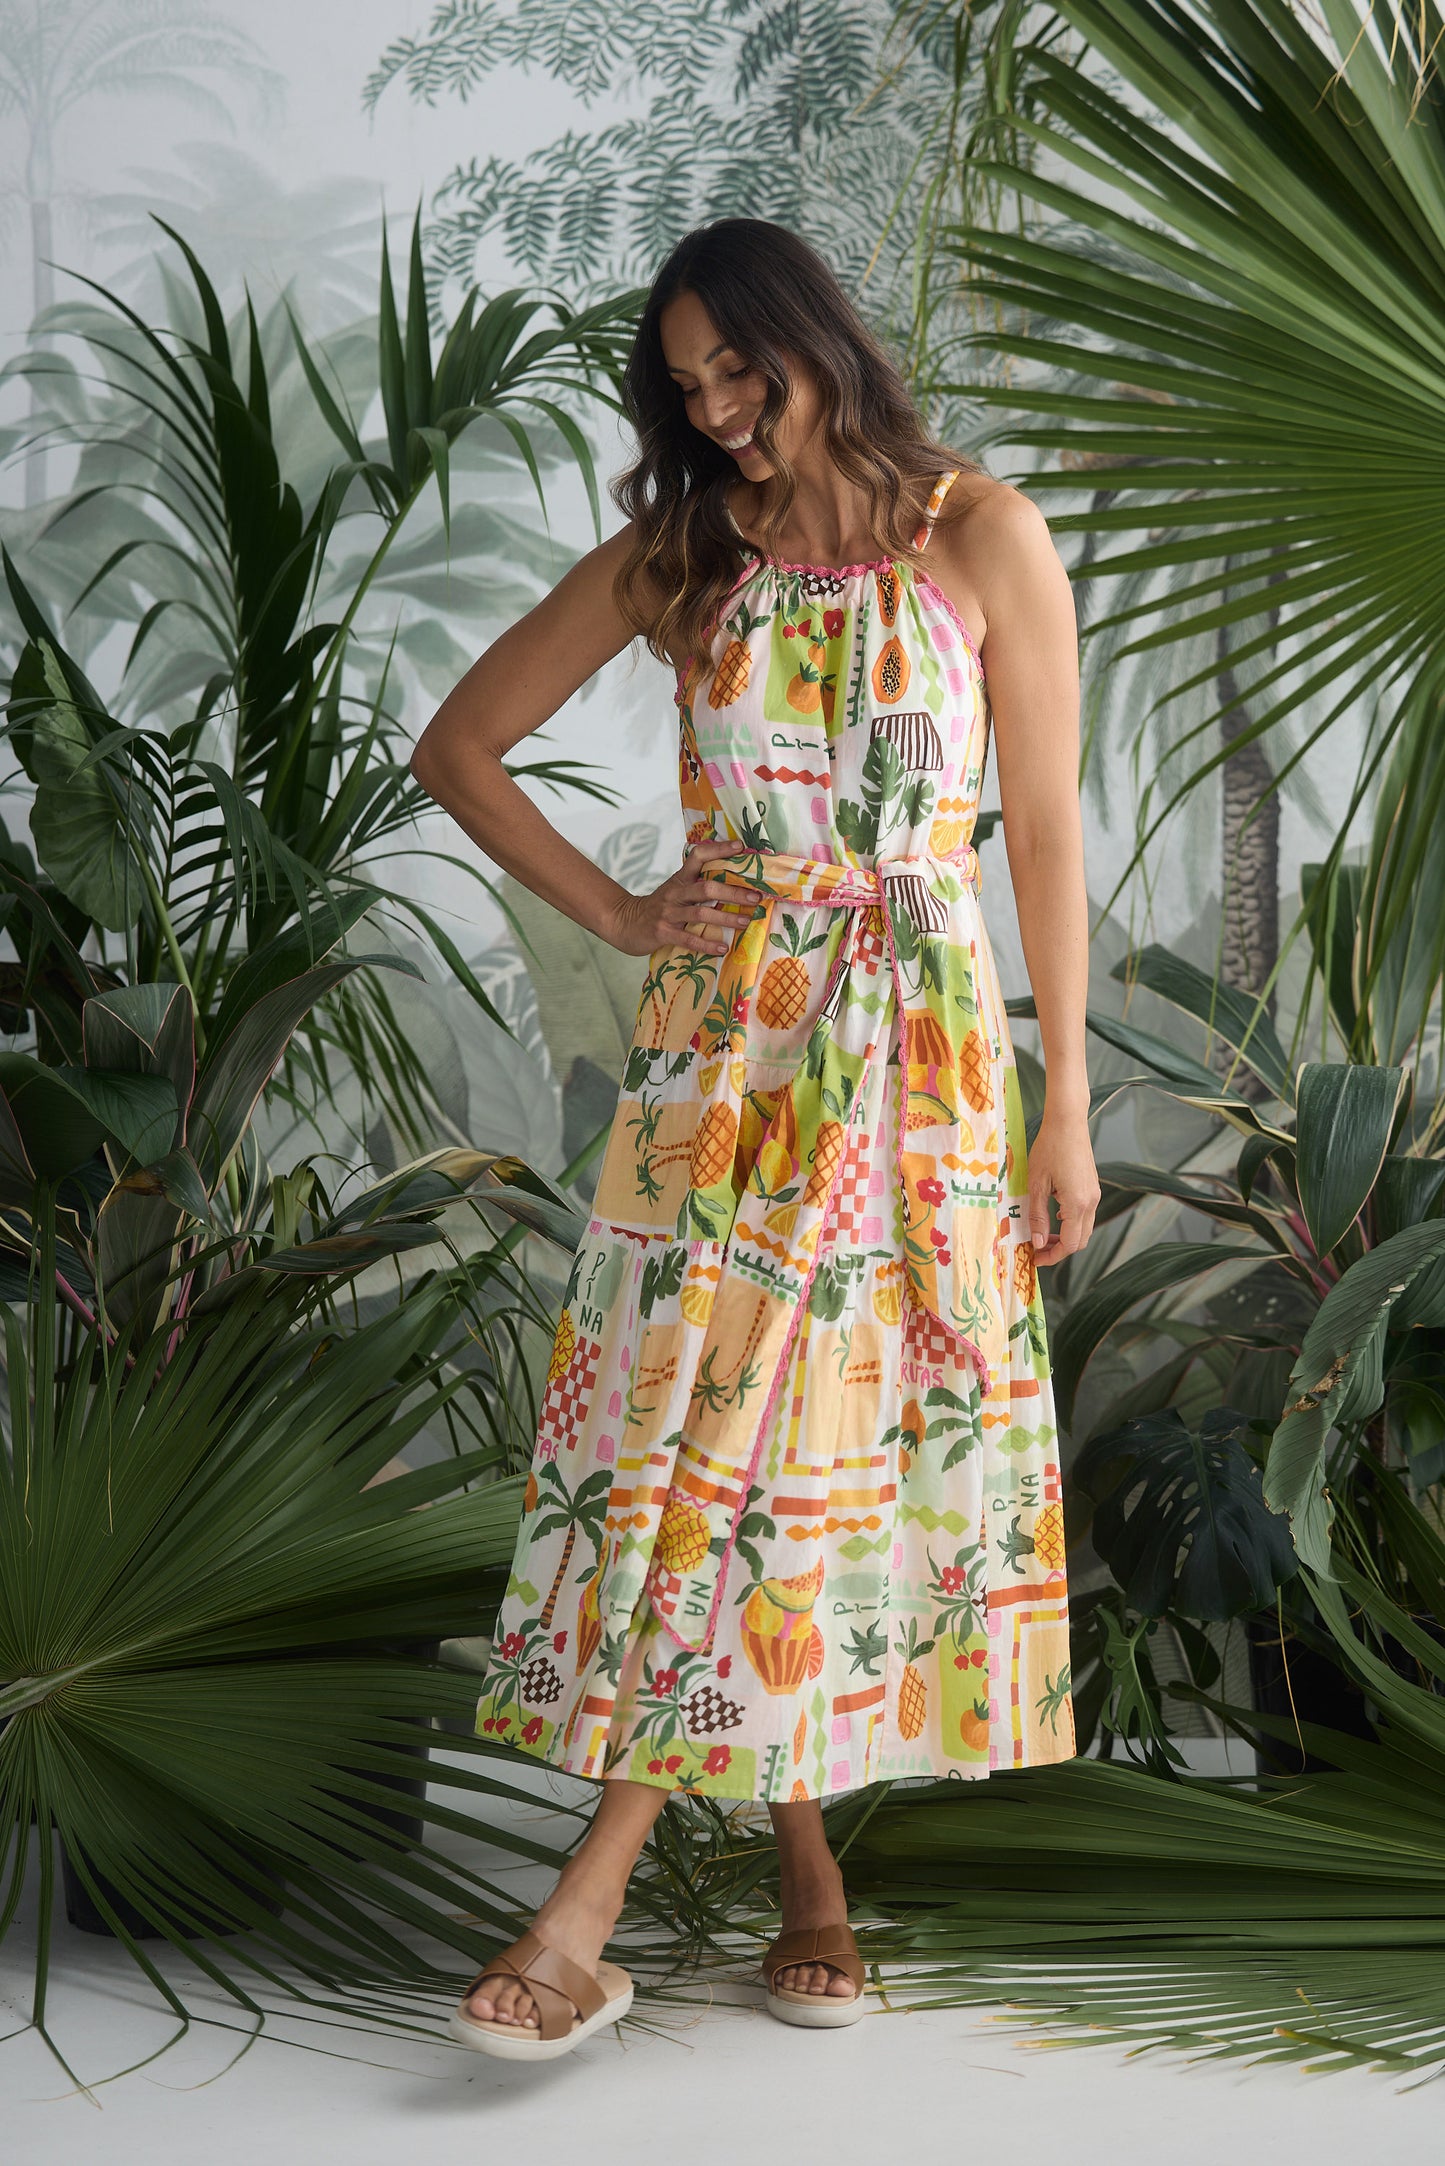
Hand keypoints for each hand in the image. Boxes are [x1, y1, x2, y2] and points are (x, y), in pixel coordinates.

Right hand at [607, 837, 766, 957]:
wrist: (624, 922)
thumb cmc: (658, 908)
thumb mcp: (675, 890)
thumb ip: (696, 885)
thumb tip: (732, 882)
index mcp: (680, 879)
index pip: (698, 856)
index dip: (719, 849)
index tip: (741, 847)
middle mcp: (675, 893)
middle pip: (706, 888)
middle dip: (733, 892)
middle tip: (755, 898)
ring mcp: (668, 913)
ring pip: (700, 913)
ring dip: (726, 917)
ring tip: (745, 922)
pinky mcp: (663, 932)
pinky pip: (688, 938)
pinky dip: (707, 944)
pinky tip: (723, 948)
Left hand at [1027, 1107, 1099, 1266]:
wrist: (1068, 1122)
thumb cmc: (1049, 1148)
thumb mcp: (1036, 1183)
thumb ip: (1038, 1215)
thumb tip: (1038, 1242)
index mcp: (1077, 1203)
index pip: (1070, 1244)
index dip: (1052, 1255)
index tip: (1035, 1259)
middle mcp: (1091, 1201)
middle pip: (1080, 1240)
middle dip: (1059, 1249)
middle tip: (1037, 1249)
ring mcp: (1094, 1194)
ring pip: (1084, 1228)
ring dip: (1065, 1236)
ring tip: (1042, 1234)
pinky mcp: (1092, 1187)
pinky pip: (1085, 1214)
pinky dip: (1071, 1223)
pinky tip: (1053, 1215)